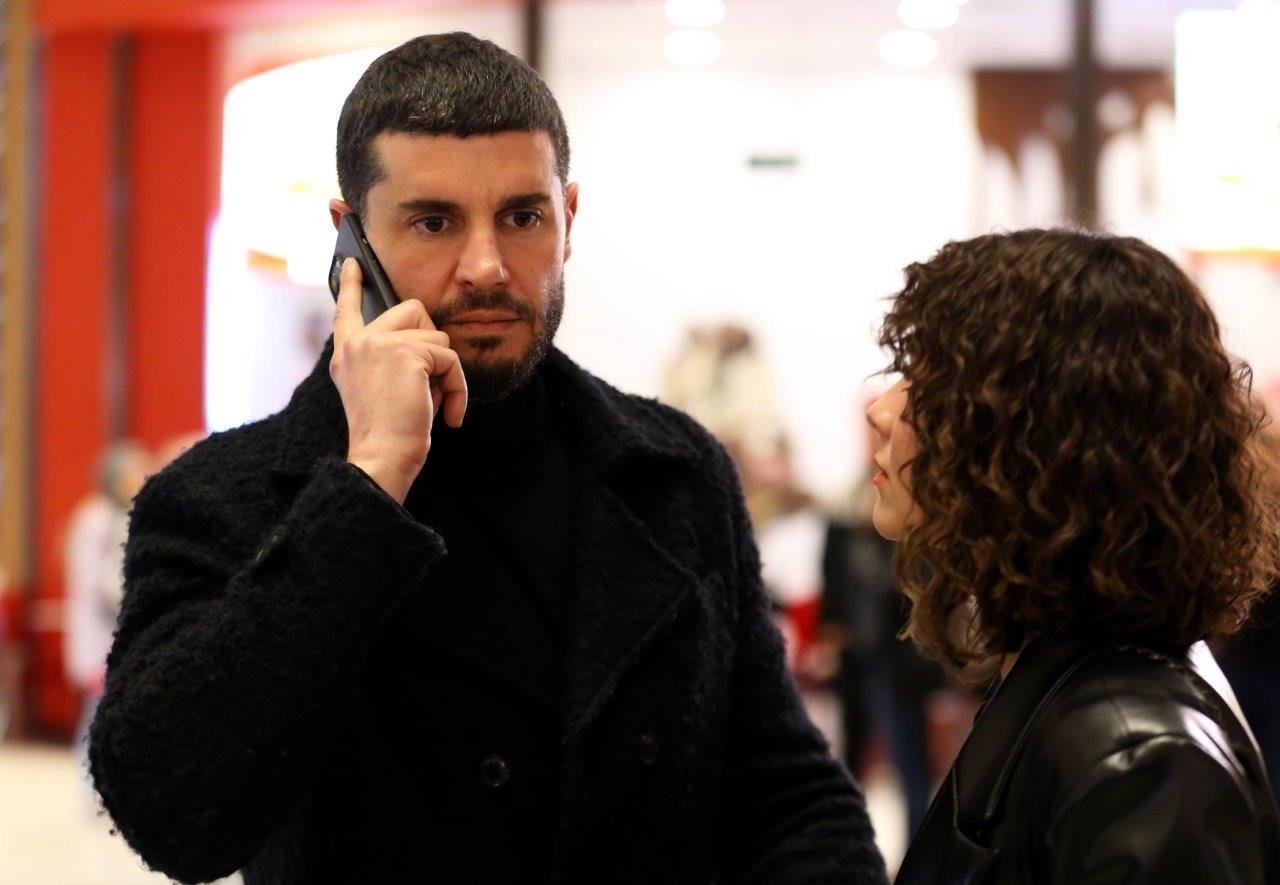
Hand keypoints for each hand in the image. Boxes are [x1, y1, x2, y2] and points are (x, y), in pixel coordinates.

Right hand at [330, 257, 466, 503]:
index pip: (347, 309)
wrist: (382, 457)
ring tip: (431, 404)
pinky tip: (447, 415)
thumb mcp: (380, 390)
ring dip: (445, 372)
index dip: (351, 284)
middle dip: (432, 342)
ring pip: (437, 336)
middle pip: (412, 310)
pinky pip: (450, 358)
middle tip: (429, 380)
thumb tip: (427, 340)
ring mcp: (379, 343)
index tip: (352, 263)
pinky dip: (457, 388)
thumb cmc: (387, 435)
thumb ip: (391, 359)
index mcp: (347, 354)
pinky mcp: (406, 353)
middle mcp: (358, 343)